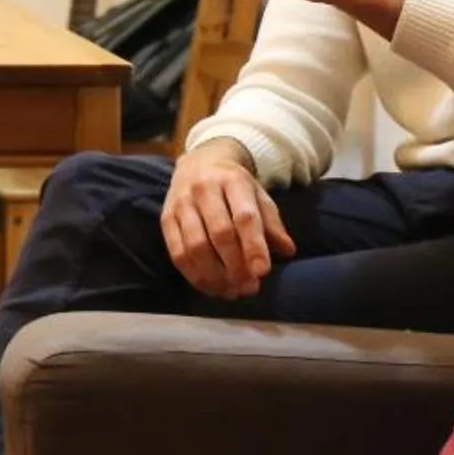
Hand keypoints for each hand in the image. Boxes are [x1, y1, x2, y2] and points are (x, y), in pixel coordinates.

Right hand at [161, 140, 296, 299]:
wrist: (198, 163)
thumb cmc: (234, 186)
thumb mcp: (258, 196)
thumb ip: (272, 224)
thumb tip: (287, 251)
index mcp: (232, 181)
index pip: (244, 217)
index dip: (253, 246)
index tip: (262, 272)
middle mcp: (203, 190)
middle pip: (219, 234)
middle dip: (236, 266)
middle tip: (250, 288)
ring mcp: (181, 204)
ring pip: (195, 247)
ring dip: (215, 276)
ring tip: (232, 292)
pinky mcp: (166, 219)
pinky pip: (177, 253)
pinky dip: (194, 275)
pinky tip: (211, 287)